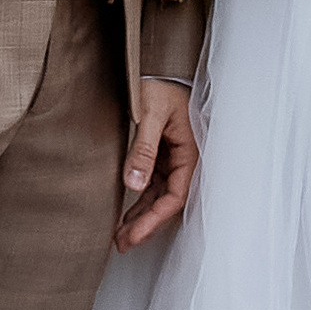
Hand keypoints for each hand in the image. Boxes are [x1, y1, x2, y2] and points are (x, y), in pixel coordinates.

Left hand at [118, 75, 197, 248]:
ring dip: (141, 217)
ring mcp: (174, 160)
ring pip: (158, 197)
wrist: (161, 65)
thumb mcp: (150, 113)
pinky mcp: (162, 156)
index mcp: (190, 153)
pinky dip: (140, 201)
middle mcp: (185, 161)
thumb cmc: (161, 85)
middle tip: (121, 244)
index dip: (153, 220)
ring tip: (119, 236)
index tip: (132, 236)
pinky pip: (153, 185)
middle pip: (167, 202)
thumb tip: (133, 185)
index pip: (174, 197)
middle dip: (145, 225)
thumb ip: (142, 148)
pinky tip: (126, 214)